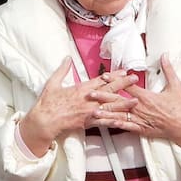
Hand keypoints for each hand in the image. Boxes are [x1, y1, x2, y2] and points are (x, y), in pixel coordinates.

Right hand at [19, 61, 137, 157]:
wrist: (43, 121)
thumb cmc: (47, 103)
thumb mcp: (53, 83)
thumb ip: (62, 70)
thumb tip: (67, 58)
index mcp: (80, 89)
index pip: (101, 80)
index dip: (113, 75)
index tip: (123, 71)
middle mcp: (88, 99)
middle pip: (109, 90)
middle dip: (124, 84)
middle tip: (135, 79)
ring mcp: (89, 111)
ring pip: (110, 106)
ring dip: (124, 103)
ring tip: (136, 100)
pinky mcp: (88, 122)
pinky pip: (103, 121)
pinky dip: (114, 121)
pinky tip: (124, 120)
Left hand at [93, 55, 180, 148]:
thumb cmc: (180, 106)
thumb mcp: (176, 85)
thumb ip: (168, 70)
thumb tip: (165, 55)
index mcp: (147, 96)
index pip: (127, 86)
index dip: (115, 80)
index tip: (104, 76)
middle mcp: (141, 107)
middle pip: (119, 101)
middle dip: (103, 97)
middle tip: (90, 93)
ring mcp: (140, 119)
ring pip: (119, 115)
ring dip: (105, 113)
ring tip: (92, 111)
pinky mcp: (141, 129)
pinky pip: (126, 126)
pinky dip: (116, 125)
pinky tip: (106, 124)